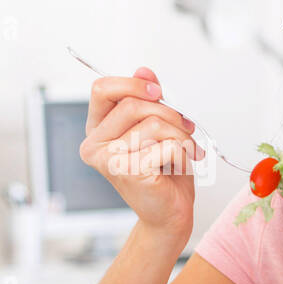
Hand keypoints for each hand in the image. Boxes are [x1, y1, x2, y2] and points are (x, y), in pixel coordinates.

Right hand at [80, 67, 203, 240]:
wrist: (169, 213)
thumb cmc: (162, 172)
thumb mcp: (156, 128)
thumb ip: (147, 99)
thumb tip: (144, 70)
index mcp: (97, 129)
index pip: (102, 89)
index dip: (132, 84)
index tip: (158, 92)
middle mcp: (95, 145)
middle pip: (132, 105)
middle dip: (169, 113)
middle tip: (187, 126)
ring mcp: (108, 160)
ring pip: (153, 124)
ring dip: (180, 135)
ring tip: (187, 149)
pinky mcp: (128, 172)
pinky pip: (166, 145)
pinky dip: (182, 152)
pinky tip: (180, 164)